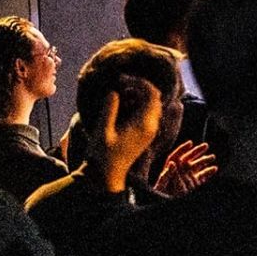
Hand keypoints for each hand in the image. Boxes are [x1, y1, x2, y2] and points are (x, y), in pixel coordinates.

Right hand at [85, 78, 163, 192]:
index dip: (139, 82)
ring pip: (152, 104)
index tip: (122, 79)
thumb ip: (109, 109)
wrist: (106, 176)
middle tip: (120, 83)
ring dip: (139, 94)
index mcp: (144, 124)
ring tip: (120, 92)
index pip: (152, 94)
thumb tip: (114, 92)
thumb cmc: (102, 155)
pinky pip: (148, 112)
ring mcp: (149, 130)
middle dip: (140, 86)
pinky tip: (122, 104)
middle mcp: (151, 126)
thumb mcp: (102, 130)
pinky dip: (138, 103)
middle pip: (155, 97)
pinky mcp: (145, 134)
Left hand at [154, 140, 217, 196]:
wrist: (166, 205)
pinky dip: (208, 173)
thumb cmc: (162, 197)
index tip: (190, 143)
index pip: (176, 156)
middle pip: (188, 159)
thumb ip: (167, 175)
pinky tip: (215, 169)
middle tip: (206, 146)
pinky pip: (202, 177)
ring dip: (204, 160)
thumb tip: (172, 163)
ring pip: (197, 166)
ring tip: (213, 157)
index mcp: (170, 170)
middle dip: (197, 152)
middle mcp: (179, 172)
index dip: (183, 149)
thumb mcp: (162, 186)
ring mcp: (187, 178)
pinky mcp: (194, 185)